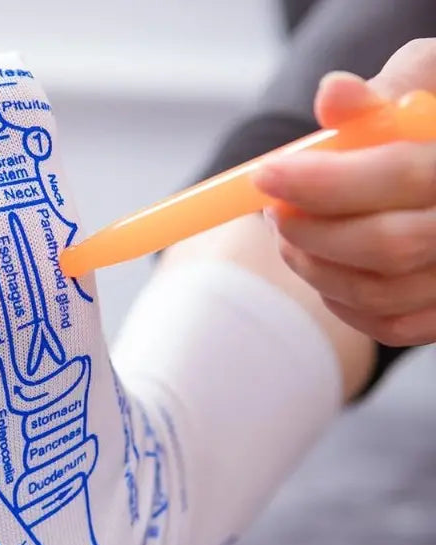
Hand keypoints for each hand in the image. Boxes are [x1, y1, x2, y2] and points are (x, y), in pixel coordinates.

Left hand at [254, 39, 435, 345]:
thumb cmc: (428, 118)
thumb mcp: (420, 81)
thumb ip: (379, 96)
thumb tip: (332, 95)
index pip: (397, 176)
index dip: (324, 180)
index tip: (265, 174)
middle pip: (388, 245)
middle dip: (313, 231)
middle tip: (273, 211)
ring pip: (380, 292)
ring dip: (315, 266)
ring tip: (290, 233)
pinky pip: (388, 325)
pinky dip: (341, 300)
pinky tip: (323, 264)